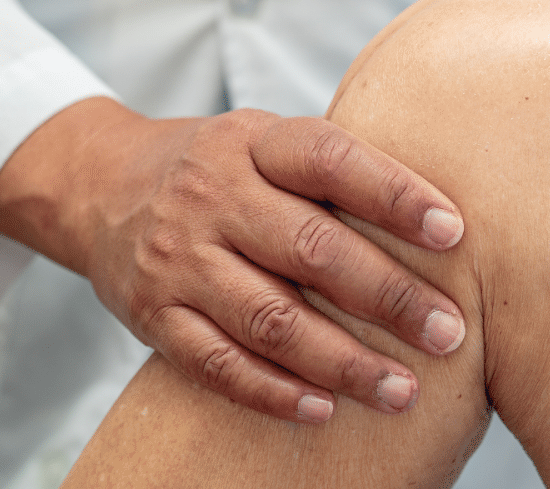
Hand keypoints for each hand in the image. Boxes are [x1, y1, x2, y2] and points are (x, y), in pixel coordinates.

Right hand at [0, 97, 466, 423]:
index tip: (453, 232)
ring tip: (403, 390)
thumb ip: (332, 172)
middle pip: (310, 249)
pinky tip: (324, 409)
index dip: (394, 194)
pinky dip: (272, 391)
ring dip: (342, 361)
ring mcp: (177, 258)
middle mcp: (211, 196)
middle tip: (448, 332)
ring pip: (269, 318)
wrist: (97, 184)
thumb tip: (443, 220)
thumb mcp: (263, 141)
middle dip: (388, 295)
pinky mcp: (152, 314)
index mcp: (252, 142)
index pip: (330, 160)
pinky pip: (217, 362)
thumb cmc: (216, 167)